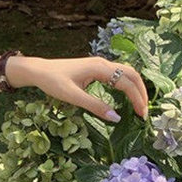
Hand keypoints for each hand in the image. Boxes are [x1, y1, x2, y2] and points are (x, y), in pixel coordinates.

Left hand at [7, 55, 148, 121]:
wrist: (38, 71)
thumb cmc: (53, 82)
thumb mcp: (73, 97)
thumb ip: (95, 106)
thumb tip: (116, 118)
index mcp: (100, 68)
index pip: (127, 83)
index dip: (137, 99)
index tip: (141, 115)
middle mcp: (103, 63)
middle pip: (132, 75)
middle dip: (141, 92)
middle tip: (143, 112)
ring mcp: (99, 65)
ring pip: (126, 73)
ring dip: (135, 88)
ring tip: (138, 105)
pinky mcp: (95, 69)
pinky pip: (117, 75)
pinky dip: (126, 85)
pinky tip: (125, 97)